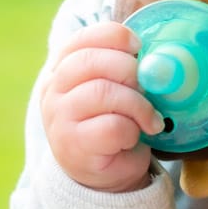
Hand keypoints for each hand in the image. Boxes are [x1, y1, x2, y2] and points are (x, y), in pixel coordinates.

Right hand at [40, 21, 160, 191]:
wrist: (103, 172)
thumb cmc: (112, 121)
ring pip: (103, 92)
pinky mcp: (74, 144)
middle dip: (129, 69)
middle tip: (147, 86)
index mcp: (62, 67)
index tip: (138, 47)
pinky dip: (132, 130)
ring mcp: (60, 117)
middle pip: (91, 61)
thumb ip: (123, 66)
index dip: (114, 37)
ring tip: (150, 118)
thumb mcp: (114, 87)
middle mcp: (53, 89)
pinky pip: (112, 126)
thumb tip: (154, 57)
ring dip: (138, 104)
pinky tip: (134, 137)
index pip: (82, 39)